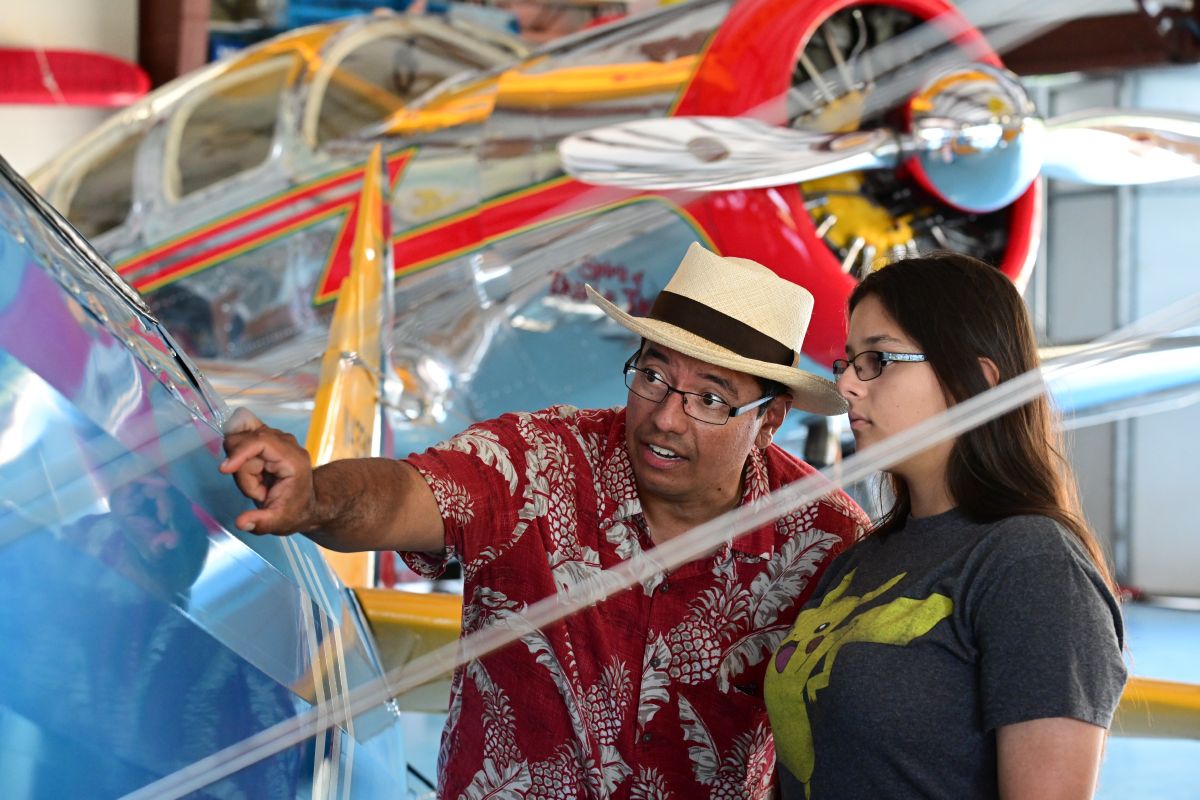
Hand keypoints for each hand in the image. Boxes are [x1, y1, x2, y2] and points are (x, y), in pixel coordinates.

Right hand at [219, 408, 318, 534]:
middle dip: (241, 469)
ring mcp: (277, 437)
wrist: (304, 503)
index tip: (224, 469)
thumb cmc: (293, 510)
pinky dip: (239, 452)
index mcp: (293, 460)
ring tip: (257, 483)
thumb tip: (241, 522)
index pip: (262, 441)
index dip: (240, 452)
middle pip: (245, 440)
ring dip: (241, 464)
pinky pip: (242, 436)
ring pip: (240, 438)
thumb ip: (260, 522)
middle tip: (257, 490)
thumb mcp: (279, 522)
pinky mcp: (268, 438)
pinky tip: (252, 470)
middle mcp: (287, 443)